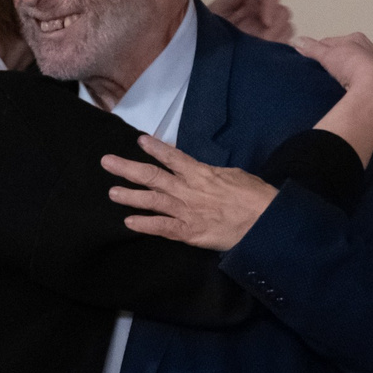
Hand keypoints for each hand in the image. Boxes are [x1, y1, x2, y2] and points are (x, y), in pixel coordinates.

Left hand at [102, 134, 278, 249]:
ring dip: (130, 196)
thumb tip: (200, 171)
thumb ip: (212, 173)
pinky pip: (163, 228)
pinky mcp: (190, 232)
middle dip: (128, 168)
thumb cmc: (255, 197)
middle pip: (153, 176)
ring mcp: (187, 211)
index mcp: (201, 173)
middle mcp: (189, 190)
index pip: (173, 157)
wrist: (266, 223)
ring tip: (112, 192)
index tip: (140, 140)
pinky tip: (129, 223)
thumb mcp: (234, 175)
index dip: (156, 148)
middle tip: (107, 162)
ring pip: (153, 201)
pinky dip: (145, 225)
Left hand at [209, 0, 294, 42]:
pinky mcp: (271, 45)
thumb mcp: (216, 12)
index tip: (266, 22)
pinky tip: (268, 54)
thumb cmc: (209, 27)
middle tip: (265, 39)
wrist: (206, 49)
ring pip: (287, 28)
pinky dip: (280, 48)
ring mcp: (268, 30)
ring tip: (263, 48)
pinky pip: (284, 45)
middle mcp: (263, 13)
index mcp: (252, 0)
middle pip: (283, 12)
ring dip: (279, 37)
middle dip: (277, 25)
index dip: (271, 7)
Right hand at [293, 31, 372, 115]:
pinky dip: (357, 85)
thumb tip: (297, 41)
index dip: (319, 50)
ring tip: (336, 84)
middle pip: (346, 54)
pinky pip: (365, 82)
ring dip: (348, 74)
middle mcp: (372, 50)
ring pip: (357, 68)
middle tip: (323, 72)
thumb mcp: (326, 55)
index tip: (311, 58)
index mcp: (357, 39)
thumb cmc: (354, 67)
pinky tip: (349, 92)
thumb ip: (311, 47)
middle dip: (335, 61)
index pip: (332, 41)